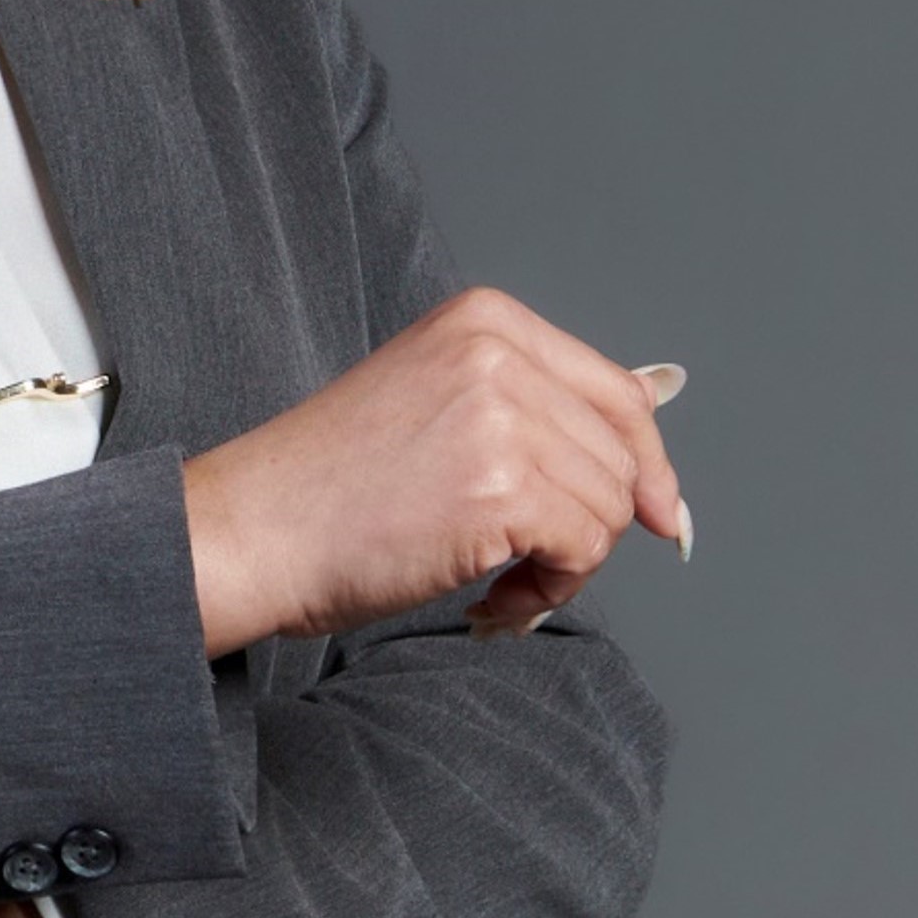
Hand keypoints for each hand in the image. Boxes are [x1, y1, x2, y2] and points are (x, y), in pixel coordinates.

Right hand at [182, 285, 690, 654]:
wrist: (255, 528)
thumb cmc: (329, 483)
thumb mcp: (439, 400)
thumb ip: (534, 403)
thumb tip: (656, 426)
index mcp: (484, 318)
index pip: (618, 392)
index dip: (648, 464)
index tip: (662, 516)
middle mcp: (497, 351)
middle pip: (621, 459)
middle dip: (587, 526)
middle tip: (523, 563)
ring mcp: (501, 415)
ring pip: (609, 510)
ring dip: (562, 567)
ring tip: (492, 580)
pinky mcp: (501, 487)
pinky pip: (583, 552)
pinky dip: (547, 594)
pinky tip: (489, 599)